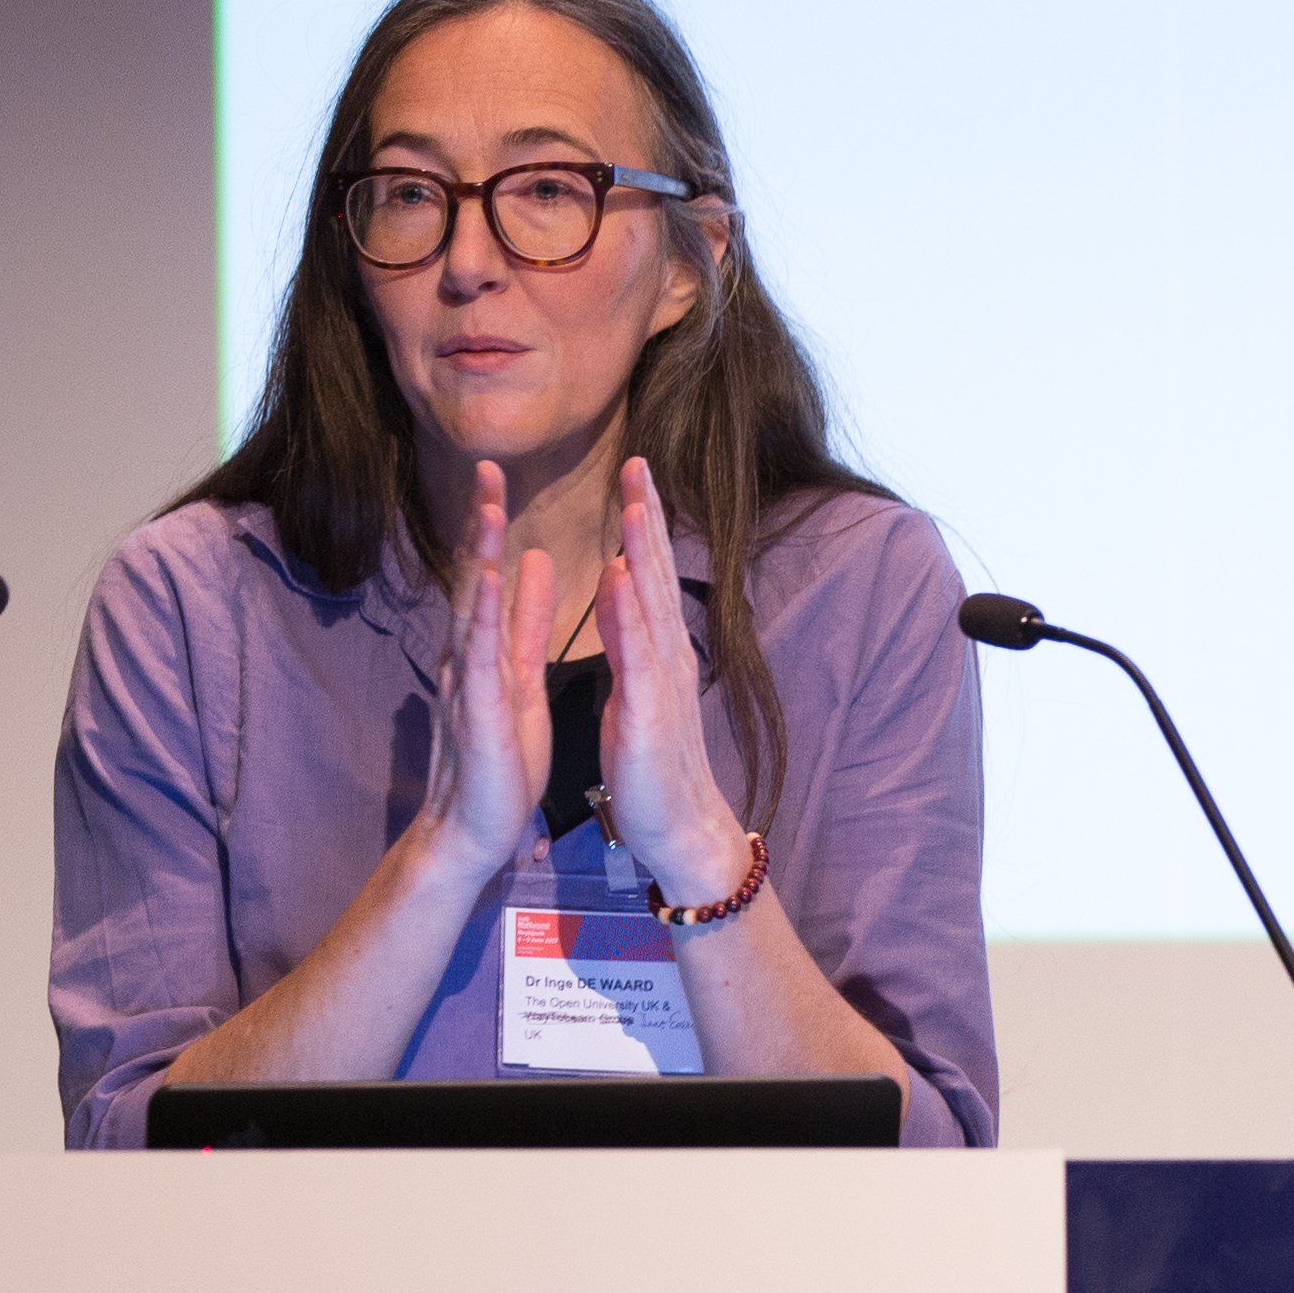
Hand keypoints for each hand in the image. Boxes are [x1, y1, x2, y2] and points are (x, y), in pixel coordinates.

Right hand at [408, 459, 556, 887]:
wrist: (475, 830)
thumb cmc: (500, 757)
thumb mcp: (521, 673)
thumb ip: (525, 620)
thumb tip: (532, 560)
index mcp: (486, 649)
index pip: (486, 575)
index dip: (491, 524)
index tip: (498, 475)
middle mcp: (468, 658)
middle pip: (472, 579)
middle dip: (480, 523)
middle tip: (488, 469)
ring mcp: (467, 685)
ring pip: (470, 611)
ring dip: (476, 558)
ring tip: (486, 509)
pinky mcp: (477, 715)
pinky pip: (478, 660)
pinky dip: (481, 617)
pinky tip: (486, 584)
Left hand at [595, 456, 754, 905]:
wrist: (678, 830)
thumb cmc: (650, 766)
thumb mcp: (630, 687)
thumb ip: (624, 634)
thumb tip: (615, 582)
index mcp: (657, 651)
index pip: (649, 576)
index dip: (642, 523)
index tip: (632, 474)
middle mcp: (668, 657)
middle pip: (658, 574)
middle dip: (648, 517)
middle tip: (639, 462)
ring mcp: (661, 682)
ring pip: (654, 605)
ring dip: (645, 553)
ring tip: (636, 502)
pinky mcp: (647, 713)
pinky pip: (638, 654)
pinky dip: (629, 613)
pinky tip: (620, 579)